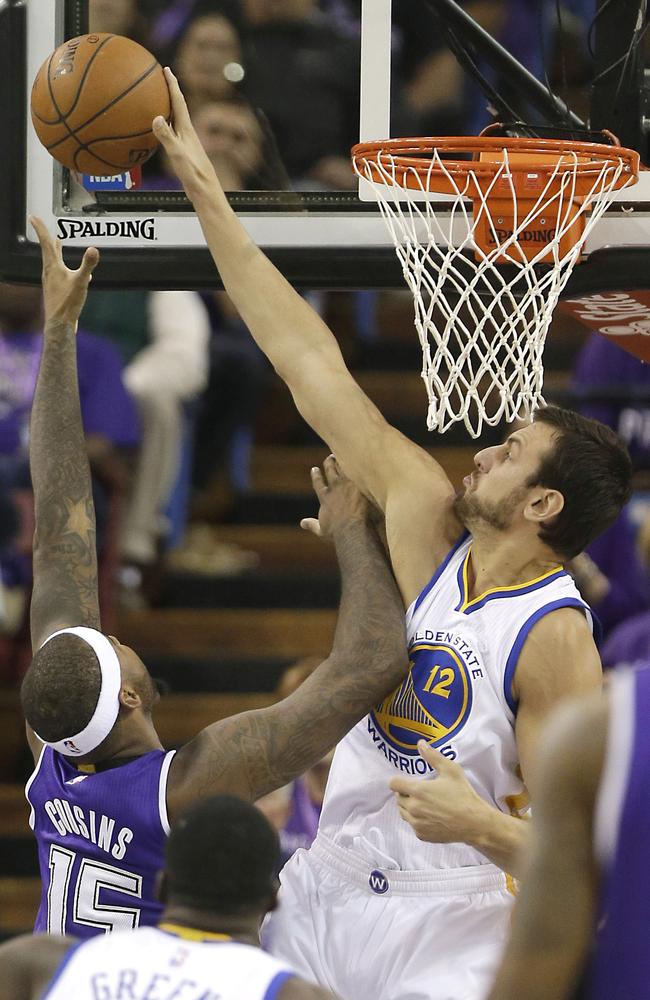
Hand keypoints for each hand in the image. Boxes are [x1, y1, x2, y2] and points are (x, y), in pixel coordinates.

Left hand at [30, 216, 98, 327]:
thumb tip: (93, 249)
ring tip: (58, 245)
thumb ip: (87, 265)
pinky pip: (58, 273)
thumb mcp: (80, 282)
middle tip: (42, 227)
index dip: (40, 228)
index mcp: (53, 267)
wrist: (59, 324)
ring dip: (55, 251)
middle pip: (48, 250)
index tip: (33, 217)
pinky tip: (73, 274)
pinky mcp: (54, 290)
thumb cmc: (67, 304)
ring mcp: (51, 281)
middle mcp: (49, 272)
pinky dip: (63, 267)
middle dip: (47, 238)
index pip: (46, 243)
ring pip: (53, 261)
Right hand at [152, 68, 217, 195]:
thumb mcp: (178, 154)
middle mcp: (187, 133)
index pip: (178, 101)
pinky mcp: (183, 153)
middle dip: (168, 90)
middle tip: (159, 77)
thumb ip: (167, 137)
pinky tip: (155, 131)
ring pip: (174, 119)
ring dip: (166, 107)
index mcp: (187, 129)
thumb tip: (156, 118)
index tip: (165, 69)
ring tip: (155, 99)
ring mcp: (186, 142)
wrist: (205, 192)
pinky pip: (169, 133)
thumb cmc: (194, 174)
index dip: (172, 84)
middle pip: (177, 106)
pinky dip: (162, 127)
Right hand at [300, 455, 367, 539]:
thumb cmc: (338, 533)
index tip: (315, 469)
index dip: (316, 475)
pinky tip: (363, 458)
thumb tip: (302, 523)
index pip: (318, 482)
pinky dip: (360, 464)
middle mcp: (334, 488)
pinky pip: (360, 469)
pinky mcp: (361, 484)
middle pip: (330, 470)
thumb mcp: (322, 530)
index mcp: (325, 498)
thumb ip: (312, 525)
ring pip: (344, 467)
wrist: (352, 530)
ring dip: (343, 460)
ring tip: (344, 455)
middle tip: (330, 457)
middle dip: (329, 463)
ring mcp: (348, 484)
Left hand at [390, 740, 488, 843]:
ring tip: (425, 803)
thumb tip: (420, 744)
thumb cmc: (463, 795)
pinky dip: (417, 820)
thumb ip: (433, 756)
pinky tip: (431, 816)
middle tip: (422, 792)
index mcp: (417, 790)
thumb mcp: (451, 770)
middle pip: (398, 798)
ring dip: (409, 806)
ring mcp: (416, 823)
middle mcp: (413, 808)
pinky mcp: (422, 835)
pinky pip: (412, 825)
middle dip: (406, 793)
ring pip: (403, 812)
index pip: (394, 784)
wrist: (474, 823)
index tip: (408, 781)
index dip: (400, 780)